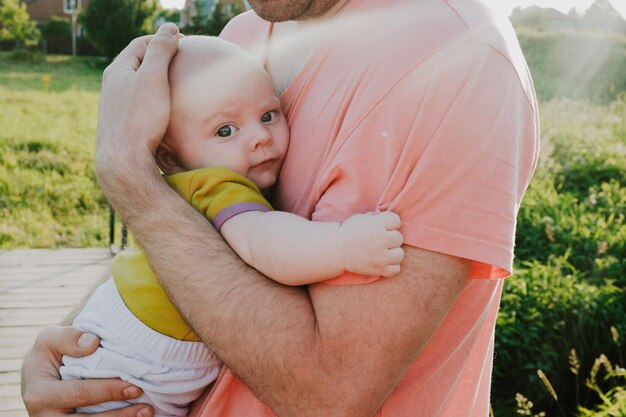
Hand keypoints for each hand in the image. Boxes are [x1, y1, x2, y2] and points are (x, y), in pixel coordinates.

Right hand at [21, 325, 152, 416]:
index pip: (80, 394)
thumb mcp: (49, 338)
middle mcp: (46, 416)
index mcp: (39, 394)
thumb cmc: (50, 352)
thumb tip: (92, 343)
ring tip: (147, 413)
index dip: (108, 391)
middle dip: (120, 415)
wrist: (41, 373)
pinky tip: (135, 416)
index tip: (135, 386)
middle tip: (147, 408)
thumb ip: (67, 337)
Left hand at [95, 23, 179, 200]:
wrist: (124, 161)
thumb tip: (170, 27)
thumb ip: (161, 50)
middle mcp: (113, 86)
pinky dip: (155, 100)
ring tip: (178, 85)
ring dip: (157, 81)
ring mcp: (116, 107)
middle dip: (160, 59)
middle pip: (139, 64)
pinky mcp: (123, 125)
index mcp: (118, 70)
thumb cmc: (141, 118)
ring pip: (139, 85)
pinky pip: (141, 104)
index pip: (141, 44)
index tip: (185, 43)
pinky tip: (167, 111)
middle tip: (184, 62)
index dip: (163, 39)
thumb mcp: (154, 78)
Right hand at [338, 211, 403, 276]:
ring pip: (400, 254)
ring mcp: (381, 256)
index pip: (396, 221)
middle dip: (390, 239)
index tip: (382, 227)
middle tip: (380, 241)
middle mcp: (381, 239)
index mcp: (377, 224)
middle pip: (399, 238)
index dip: (390, 224)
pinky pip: (396, 269)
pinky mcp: (379, 269)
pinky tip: (383, 262)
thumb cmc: (349, 232)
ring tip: (383, 252)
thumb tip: (390, 220)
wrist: (336, 250)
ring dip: (393, 253)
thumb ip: (377, 218)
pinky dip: (391, 267)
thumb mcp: (361, 218)